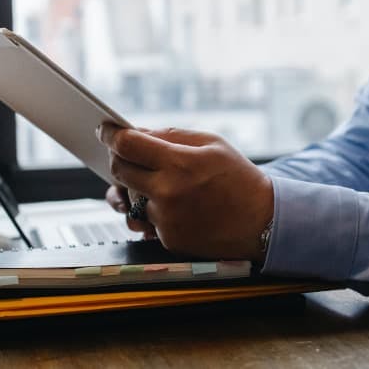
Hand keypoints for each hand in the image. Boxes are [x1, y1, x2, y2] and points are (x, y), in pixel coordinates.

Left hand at [98, 124, 273, 261]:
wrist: (263, 221)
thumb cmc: (239, 178)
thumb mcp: (212, 143)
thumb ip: (171, 135)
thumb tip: (137, 132)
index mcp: (179, 163)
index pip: (127, 144)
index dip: (111, 134)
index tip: (105, 130)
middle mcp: (167, 193)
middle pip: (120, 171)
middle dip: (118, 158)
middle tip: (126, 153)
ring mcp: (166, 220)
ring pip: (128, 198)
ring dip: (134, 187)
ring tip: (152, 181)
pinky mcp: (168, 239)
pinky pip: (146, 220)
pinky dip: (154, 210)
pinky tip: (174, 205)